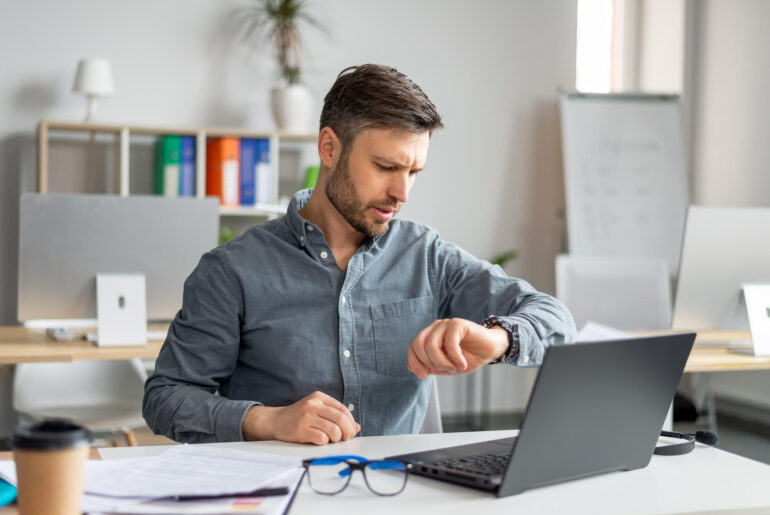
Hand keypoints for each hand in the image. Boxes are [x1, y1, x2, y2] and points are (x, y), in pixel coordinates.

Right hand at [242, 391, 359, 444]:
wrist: (274, 421)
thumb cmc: (299, 417)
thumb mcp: (317, 410)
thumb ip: (335, 416)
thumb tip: (357, 427)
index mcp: (319, 397)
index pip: (343, 409)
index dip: (351, 422)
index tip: (352, 431)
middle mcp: (313, 404)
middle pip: (341, 419)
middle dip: (347, 431)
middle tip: (346, 438)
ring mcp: (306, 416)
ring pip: (334, 430)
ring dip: (336, 439)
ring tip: (331, 440)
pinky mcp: (300, 429)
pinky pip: (322, 439)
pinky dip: (324, 442)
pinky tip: (319, 440)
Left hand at [407, 318, 509, 379]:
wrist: (490, 350)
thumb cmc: (468, 357)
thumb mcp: (446, 367)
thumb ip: (429, 366)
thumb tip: (410, 367)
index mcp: (430, 336)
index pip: (412, 347)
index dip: (414, 362)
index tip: (422, 376)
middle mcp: (435, 328)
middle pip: (418, 345)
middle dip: (429, 362)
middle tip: (446, 370)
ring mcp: (446, 324)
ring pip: (431, 345)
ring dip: (442, 362)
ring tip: (455, 367)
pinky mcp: (458, 323)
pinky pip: (449, 343)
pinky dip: (455, 358)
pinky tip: (462, 364)